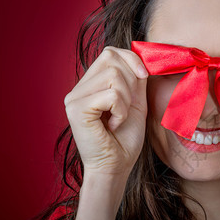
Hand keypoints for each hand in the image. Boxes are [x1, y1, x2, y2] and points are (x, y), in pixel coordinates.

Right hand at [64, 46, 148, 177]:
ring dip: (127, 100)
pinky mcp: (77, 108)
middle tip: (127, 107)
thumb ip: (135, 79)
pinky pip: (112, 94)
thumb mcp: (136, 102)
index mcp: (91, 85)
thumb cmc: (125, 139)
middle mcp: (79, 88)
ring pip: (113, 76)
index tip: (144, 76)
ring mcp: (74, 97)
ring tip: (119, 118)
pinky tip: (113, 125)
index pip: (110, 52)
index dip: (131, 59)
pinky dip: (121, 111)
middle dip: (131, 81)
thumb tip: (140, 56)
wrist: (117, 166)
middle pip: (111, 58)